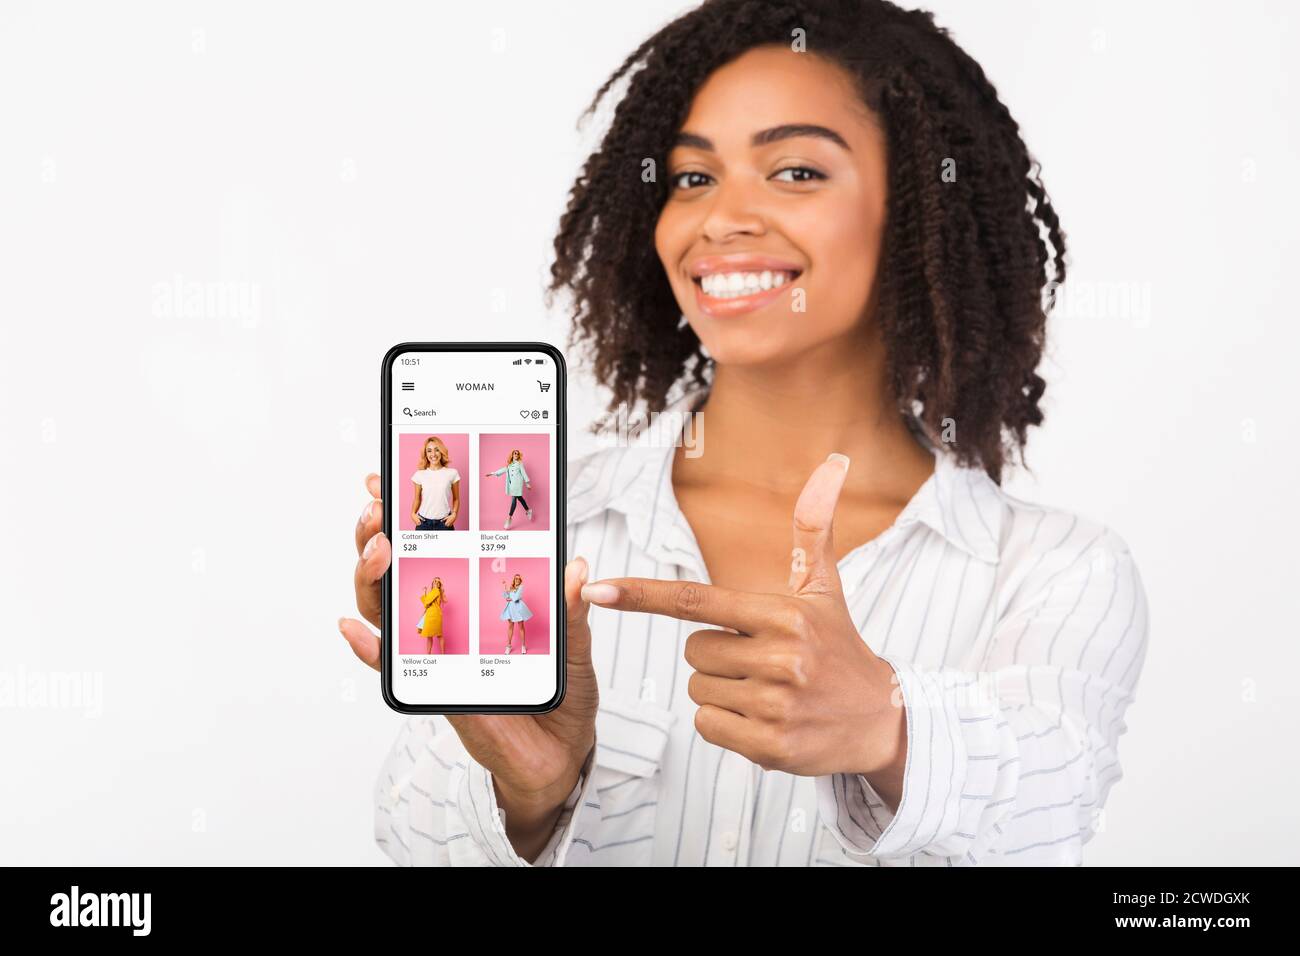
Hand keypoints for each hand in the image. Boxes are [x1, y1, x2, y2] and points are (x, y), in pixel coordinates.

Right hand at [340, 473, 599, 860]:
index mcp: (476, 595)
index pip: (434, 545)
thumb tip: (575, 569)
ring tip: (378, 551)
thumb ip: (569, 610)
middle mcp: (446, 618)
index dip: (407, 511)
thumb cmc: (562, 691)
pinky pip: (392, 668)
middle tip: (379, 509)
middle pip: (395, 569)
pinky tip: (354, 629)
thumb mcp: (575, 645)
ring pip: (384, 609)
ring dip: (371, 578)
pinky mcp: (434, 688)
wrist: (561, 752)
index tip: (389, 478)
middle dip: (378, 533)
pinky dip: (368, 649)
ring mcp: (435, 651)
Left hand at [579, 454, 905, 784]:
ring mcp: (775, 703)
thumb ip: (813, 528)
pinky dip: (727, 726)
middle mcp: (779, 656)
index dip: (642, 595)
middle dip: (717, 657)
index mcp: (783, 614)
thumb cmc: (841, 649)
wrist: (882, 720)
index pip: (695, 600)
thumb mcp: (825, 588)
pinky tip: (765, 720)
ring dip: (722, 692)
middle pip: (693, 652)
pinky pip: (707, 726)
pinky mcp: (770, 746)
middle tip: (763, 662)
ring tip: (769, 691)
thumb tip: (833, 463)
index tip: (599, 590)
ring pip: (698, 690)